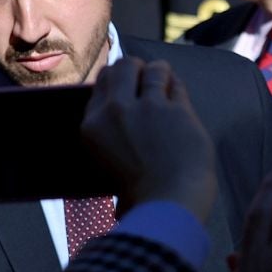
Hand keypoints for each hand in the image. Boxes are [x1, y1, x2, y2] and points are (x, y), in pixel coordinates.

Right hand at [80, 58, 216, 220]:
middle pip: (124, 66)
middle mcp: (116, 111)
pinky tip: (179, 97)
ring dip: (162, 74)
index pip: (101, 82)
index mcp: (93, 125)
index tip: (128, 87)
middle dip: (137, 69)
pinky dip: (178, 89)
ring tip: (166, 85)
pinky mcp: (177, 111)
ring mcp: (148, 108)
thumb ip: (108, 134)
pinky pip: (177, 86)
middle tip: (147, 82)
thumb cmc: (138, 195)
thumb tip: (115, 116)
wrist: (166, 205)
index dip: (118, 81)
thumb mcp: (104, 163)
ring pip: (155, 69)